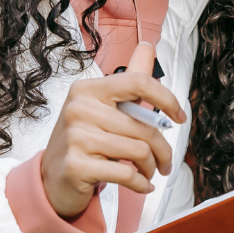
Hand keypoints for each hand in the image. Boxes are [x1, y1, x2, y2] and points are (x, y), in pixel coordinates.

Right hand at [41, 42, 187, 219]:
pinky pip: (126, 174)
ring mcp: (76, 138)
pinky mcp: (77, 166)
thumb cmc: (84, 140)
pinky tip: (142, 185)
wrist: (54, 178)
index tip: (179, 117)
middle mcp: (79, 109)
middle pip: (144, 126)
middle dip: (163, 150)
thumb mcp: (103, 107)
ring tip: (148, 172)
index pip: (138, 82)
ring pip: (138, 151)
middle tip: (164, 162)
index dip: (167, 99)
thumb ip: (130, 80)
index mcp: (87, 89)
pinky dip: (140, 184)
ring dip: (151, 168)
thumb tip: (148, 47)